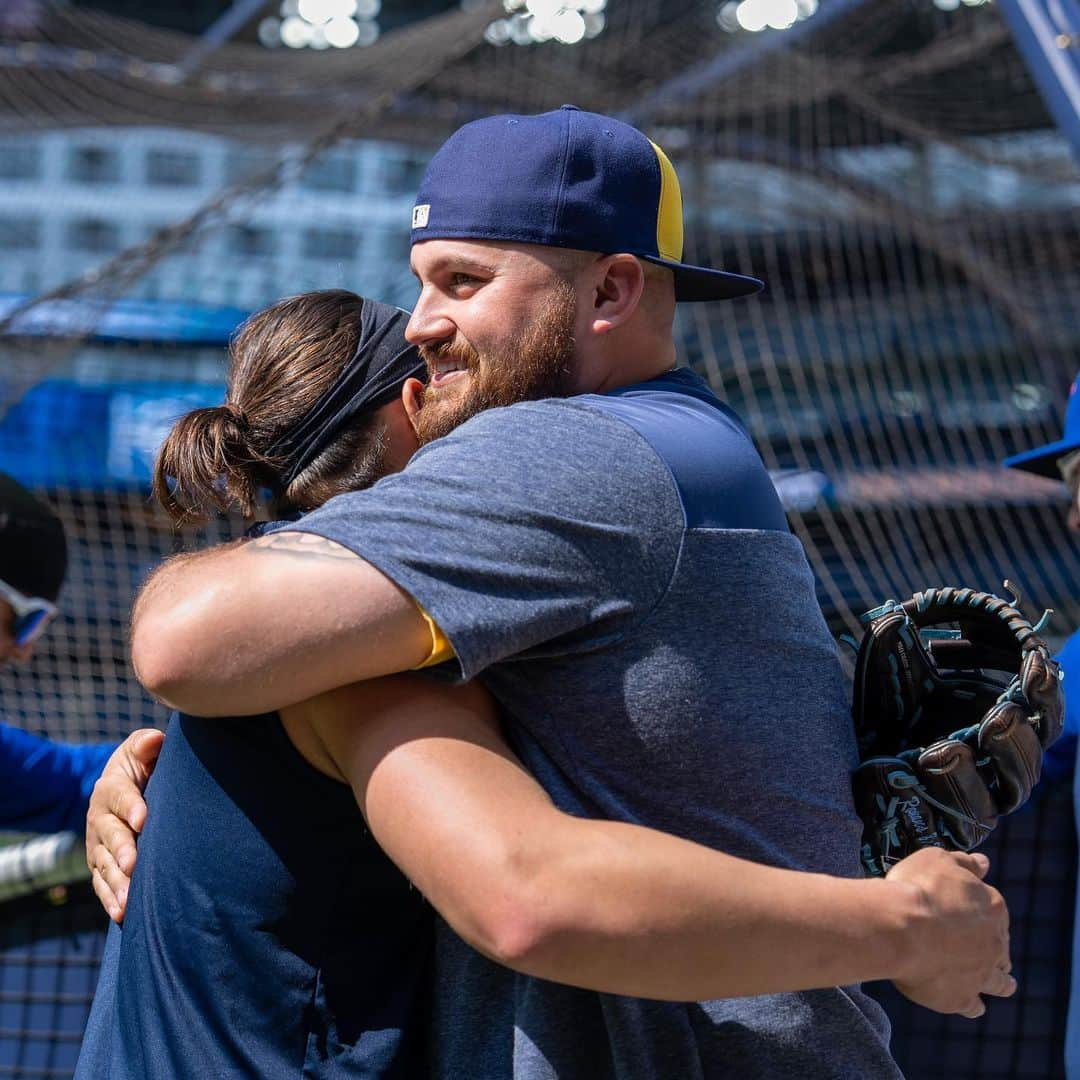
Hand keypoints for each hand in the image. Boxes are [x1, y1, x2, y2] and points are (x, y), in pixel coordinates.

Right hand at [86, 728, 162, 922]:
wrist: (129, 788)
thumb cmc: (144, 765)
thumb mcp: (142, 750)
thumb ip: (147, 745)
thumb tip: (155, 740)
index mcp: (111, 787)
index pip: (120, 796)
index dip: (131, 807)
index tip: (143, 819)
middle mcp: (100, 818)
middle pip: (110, 835)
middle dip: (121, 850)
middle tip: (133, 864)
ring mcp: (98, 844)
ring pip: (105, 865)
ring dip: (116, 882)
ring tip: (128, 899)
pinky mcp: (102, 865)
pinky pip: (104, 884)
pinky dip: (111, 899)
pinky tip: (122, 914)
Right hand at [886, 848, 1014, 1017]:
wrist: (900, 928)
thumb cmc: (917, 888)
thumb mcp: (937, 859)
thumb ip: (964, 863)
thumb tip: (985, 863)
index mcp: (992, 907)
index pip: (992, 908)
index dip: (978, 909)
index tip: (963, 909)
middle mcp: (994, 942)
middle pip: (1000, 945)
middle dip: (993, 946)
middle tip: (980, 947)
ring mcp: (981, 973)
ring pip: (1000, 981)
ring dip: (1001, 981)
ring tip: (1004, 984)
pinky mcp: (962, 997)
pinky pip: (973, 1005)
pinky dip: (973, 1004)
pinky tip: (972, 1005)